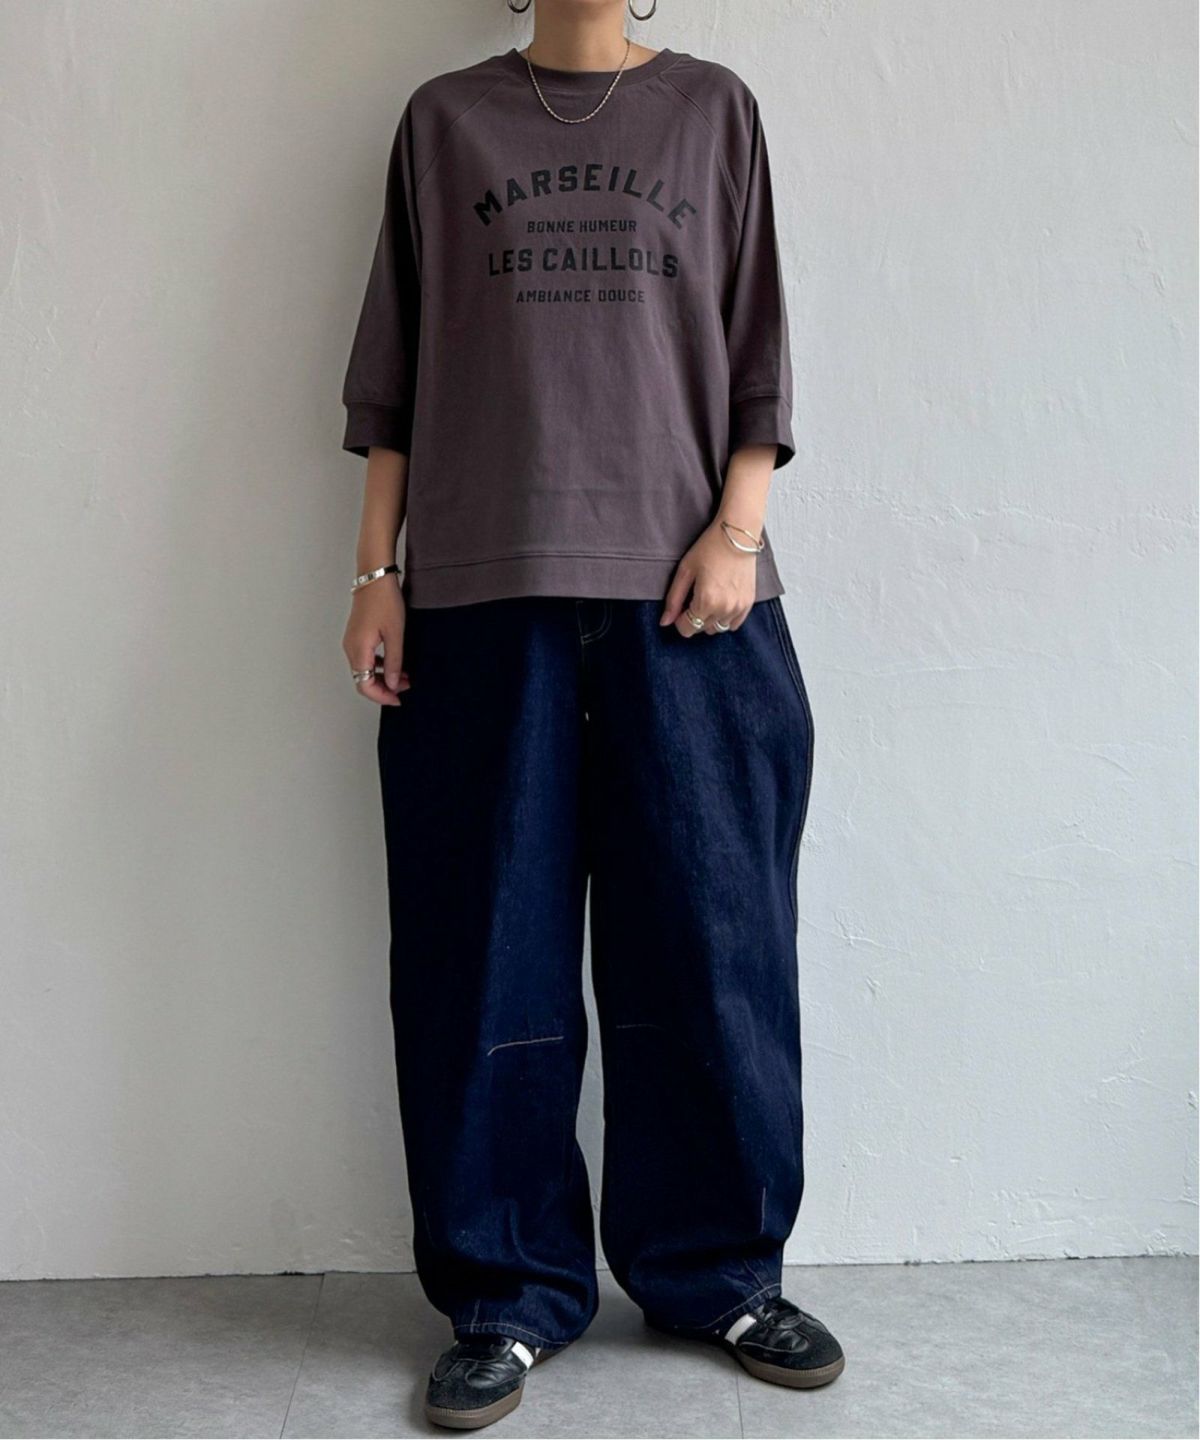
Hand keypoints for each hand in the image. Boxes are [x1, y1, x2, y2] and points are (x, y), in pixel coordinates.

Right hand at [342, 575, 410, 705]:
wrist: (374, 577)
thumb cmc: (384, 600)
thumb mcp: (396, 634)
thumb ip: (394, 662)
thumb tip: (394, 684)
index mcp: (358, 650)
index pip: (364, 685)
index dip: (381, 696)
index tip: (398, 699)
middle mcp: (350, 648)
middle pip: (363, 680)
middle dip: (384, 688)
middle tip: (406, 688)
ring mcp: (352, 642)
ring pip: (364, 670)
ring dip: (383, 677)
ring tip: (405, 676)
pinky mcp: (356, 636)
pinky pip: (365, 659)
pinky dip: (379, 666)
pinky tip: (395, 663)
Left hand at [660, 519, 758, 637]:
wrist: (738, 535)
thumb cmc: (710, 548)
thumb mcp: (685, 571)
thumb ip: (674, 599)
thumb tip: (665, 622)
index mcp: (706, 602)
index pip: (687, 629)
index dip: (680, 620)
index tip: (682, 605)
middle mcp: (724, 609)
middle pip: (701, 630)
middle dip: (694, 618)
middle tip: (695, 596)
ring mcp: (738, 607)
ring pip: (717, 628)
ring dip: (709, 619)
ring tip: (709, 597)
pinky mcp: (748, 603)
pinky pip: (734, 624)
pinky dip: (725, 617)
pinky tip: (721, 601)